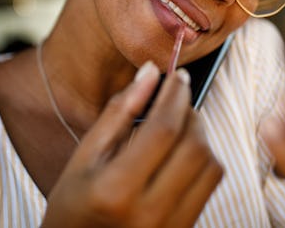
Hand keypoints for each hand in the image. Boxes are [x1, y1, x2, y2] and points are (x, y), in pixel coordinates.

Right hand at [41, 63, 222, 227]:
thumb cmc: (73, 206)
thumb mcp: (84, 157)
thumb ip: (118, 112)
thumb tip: (149, 72)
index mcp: (116, 190)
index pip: (163, 130)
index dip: (175, 96)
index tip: (178, 75)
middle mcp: (149, 212)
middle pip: (194, 146)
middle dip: (191, 113)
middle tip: (177, 99)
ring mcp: (171, 226)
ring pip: (211, 166)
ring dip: (200, 136)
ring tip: (179, 125)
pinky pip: (209, 187)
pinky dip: (202, 160)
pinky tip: (181, 152)